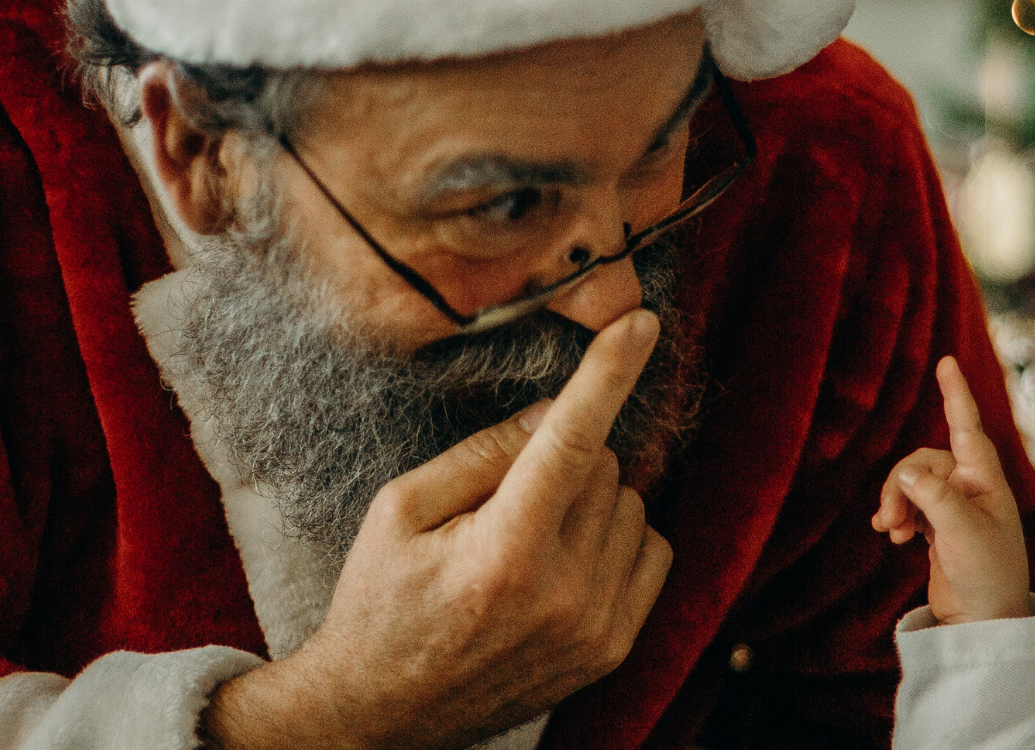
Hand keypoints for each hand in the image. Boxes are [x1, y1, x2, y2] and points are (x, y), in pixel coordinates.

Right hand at [201, 310, 673, 749]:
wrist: (382, 713)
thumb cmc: (380, 601)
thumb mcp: (401, 508)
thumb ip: (483, 452)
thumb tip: (556, 410)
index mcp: (502, 553)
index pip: (570, 442)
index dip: (607, 374)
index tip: (640, 324)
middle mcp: (562, 593)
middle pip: (604, 466)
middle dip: (563, 459)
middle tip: (503, 500)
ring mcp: (596, 627)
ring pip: (633, 504)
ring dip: (593, 499)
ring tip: (528, 537)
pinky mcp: (613, 649)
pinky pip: (654, 550)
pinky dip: (620, 536)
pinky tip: (567, 558)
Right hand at [872, 357, 1030, 623]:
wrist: (984, 622)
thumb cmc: (986, 575)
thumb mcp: (961, 532)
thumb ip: (934, 496)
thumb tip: (905, 474)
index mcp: (986, 480)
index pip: (966, 427)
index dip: (955, 394)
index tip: (946, 362)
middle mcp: (971, 487)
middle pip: (922, 461)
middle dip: (900, 485)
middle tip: (890, 521)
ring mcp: (954, 507)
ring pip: (912, 483)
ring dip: (896, 502)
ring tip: (891, 532)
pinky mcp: (939, 527)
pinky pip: (910, 504)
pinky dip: (898, 515)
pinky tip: (892, 536)